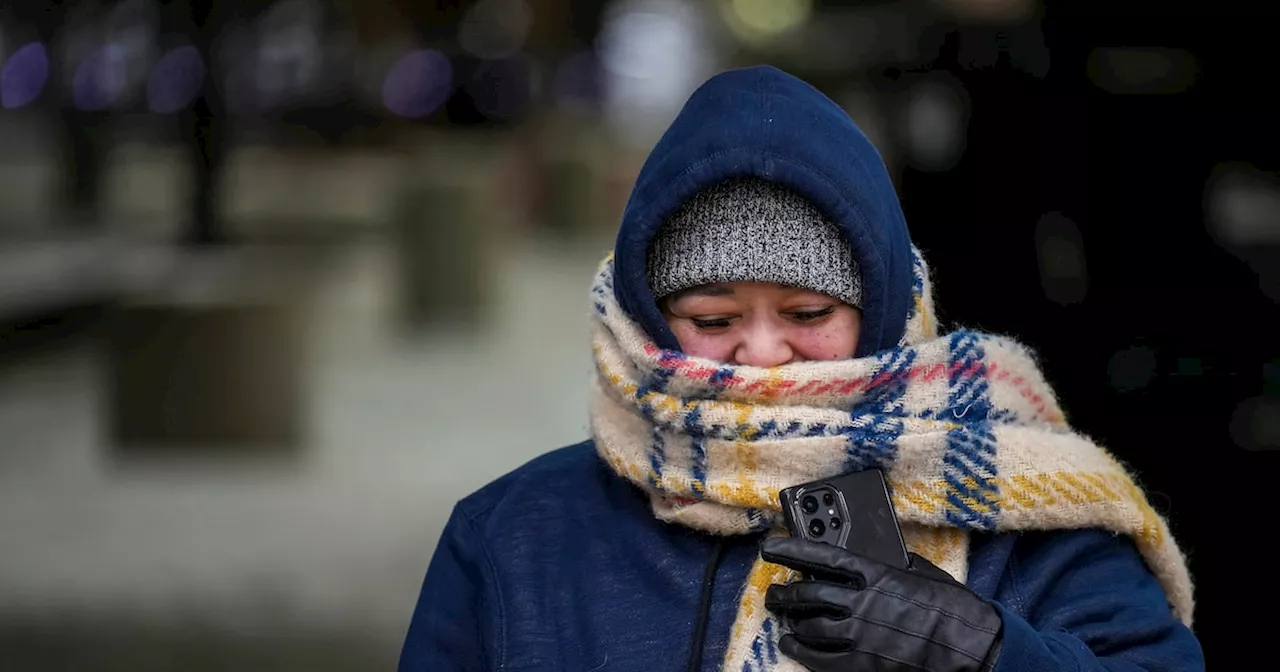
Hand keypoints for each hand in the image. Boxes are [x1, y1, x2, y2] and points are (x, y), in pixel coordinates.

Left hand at [762, 538, 1002, 671]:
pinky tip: (791, 645)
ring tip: (781, 617)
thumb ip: (893, 564)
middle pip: (807, 594)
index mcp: (877, 573)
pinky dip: (800, 651)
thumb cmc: (953, 609)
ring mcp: (861, 635)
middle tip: (775, 592)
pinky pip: (820, 659)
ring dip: (789, 620)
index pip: (822, 556)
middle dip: (784, 593)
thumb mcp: (923, 573)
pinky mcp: (863, 665)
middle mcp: (863, 602)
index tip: (770, 547)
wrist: (972, 648)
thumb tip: (877, 555)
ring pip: (808, 626)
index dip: (791, 550)